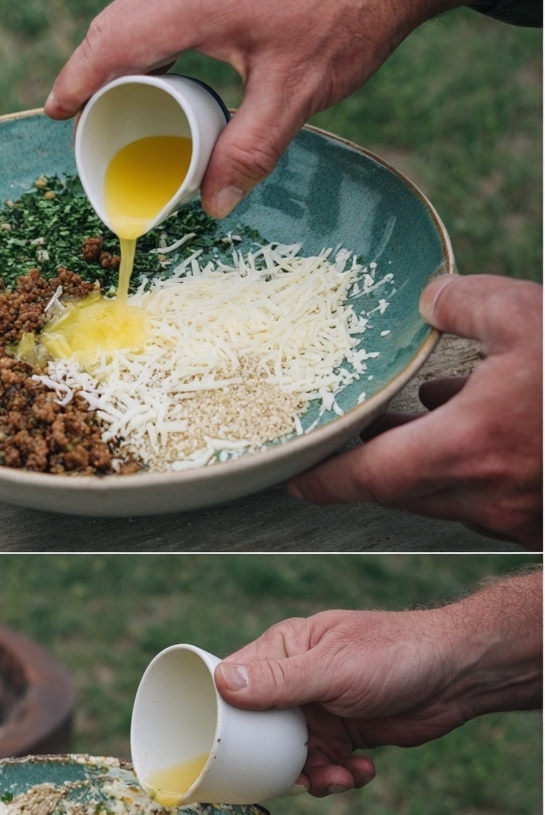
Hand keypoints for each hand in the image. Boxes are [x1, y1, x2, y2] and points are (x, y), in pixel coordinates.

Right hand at [46, 0, 512, 216]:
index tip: (56, 112)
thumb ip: (250, 151)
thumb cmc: (347, 10)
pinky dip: (148, 31)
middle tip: (83, 119)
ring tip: (118, 98)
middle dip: (92, 71)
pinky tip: (163, 59)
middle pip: (115, 23)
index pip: (112, 43)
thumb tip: (214, 205)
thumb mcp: (296, 92)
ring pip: (137, 6)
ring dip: (121, 51)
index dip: (77, 80)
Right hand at [215, 573, 541, 795]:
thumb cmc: (395, 654)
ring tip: (339, 777)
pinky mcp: (345, 734)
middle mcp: (295, 681)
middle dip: (275, 759)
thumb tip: (222, 683)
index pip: (233, 683)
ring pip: (293, 756)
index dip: (224, 715)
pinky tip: (362, 771)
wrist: (459, 676)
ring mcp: (319, 710)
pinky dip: (340, 776)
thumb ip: (280, 680)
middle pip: (260, 730)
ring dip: (313, 774)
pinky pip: (325, 766)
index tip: (221, 746)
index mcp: (283, 650)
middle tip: (295, 775)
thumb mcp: (333, 669)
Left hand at [288, 275, 542, 549]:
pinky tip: (480, 419)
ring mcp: (510, 513)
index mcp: (462, 449)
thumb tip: (433, 297)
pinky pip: (482, 493)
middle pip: (397, 488)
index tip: (295, 477)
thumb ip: (468, 301)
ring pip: (441, 490)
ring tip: (418, 415)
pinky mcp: (535, 517)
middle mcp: (478, 493)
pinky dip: (466, 463)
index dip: (323, 479)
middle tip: (352, 435)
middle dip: (372, 462)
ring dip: (421, 459)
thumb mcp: (531, 314)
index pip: (362, 478)